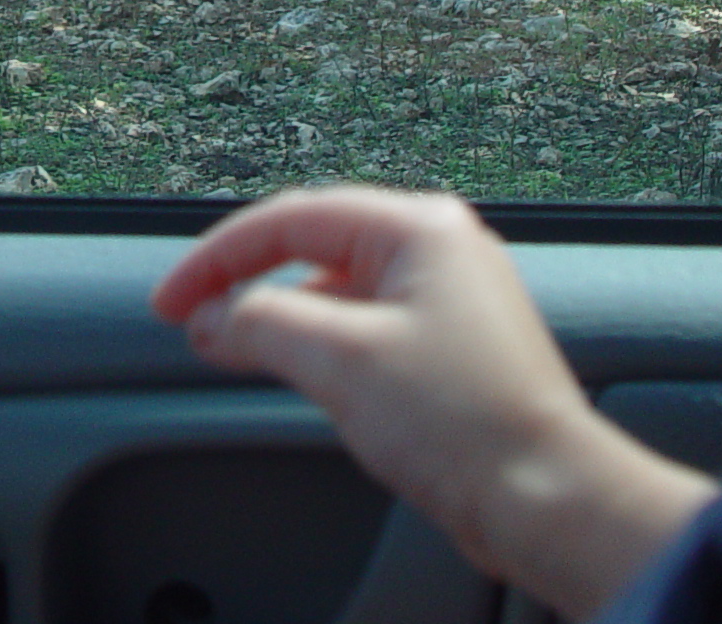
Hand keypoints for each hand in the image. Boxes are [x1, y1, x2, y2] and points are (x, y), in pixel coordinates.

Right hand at [152, 186, 715, 620]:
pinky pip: (367, 325)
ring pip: (338, 289)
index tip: (172, 300)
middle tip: (193, 321)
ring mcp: (452, 298)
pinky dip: (320, 343)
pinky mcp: (454, 348)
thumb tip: (210, 318)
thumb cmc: (467, 426)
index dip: (216, 259)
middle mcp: (442, 249)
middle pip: (313, 247)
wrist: (549, 501)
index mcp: (420, 228)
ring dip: (281, 316)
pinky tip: (298, 372)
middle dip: (245, 284)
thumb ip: (258, 323)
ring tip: (234, 350)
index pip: (289, 219)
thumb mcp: (338, 360)